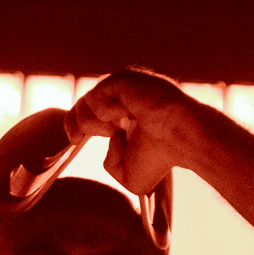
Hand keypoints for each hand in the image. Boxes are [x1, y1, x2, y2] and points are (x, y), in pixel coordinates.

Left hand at [66, 68, 207, 194]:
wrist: (179, 139)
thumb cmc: (160, 158)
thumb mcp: (127, 175)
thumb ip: (109, 163)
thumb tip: (111, 141)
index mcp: (124, 116)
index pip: (87, 112)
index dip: (74, 124)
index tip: (75, 140)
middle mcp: (123, 99)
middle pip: (81, 103)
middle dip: (81, 125)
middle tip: (97, 136)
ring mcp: (123, 87)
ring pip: (86, 101)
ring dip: (95, 122)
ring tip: (118, 129)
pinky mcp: (124, 79)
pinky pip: (97, 95)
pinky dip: (106, 112)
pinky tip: (127, 116)